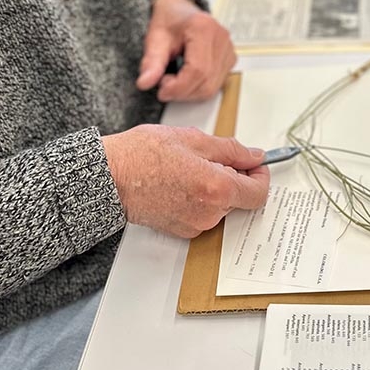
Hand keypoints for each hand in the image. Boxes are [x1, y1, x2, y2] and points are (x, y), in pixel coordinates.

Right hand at [103, 124, 268, 238]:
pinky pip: (204, 214)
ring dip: (215, 187)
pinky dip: (200, 198)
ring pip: (221, 205)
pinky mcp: (181, 230)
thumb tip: (254, 156)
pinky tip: (180, 182)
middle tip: (212, 157)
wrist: (110, 176)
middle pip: (240, 198)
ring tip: (189, 168)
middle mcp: (210, 213)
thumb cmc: (143, 154)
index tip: (254, 163)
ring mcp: (195, 224)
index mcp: (218, 188)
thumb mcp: (194, 139)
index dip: (260, 175)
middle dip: (234, 177)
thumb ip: (231, 150)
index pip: (259, 193)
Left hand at [136, 0, 236, 101]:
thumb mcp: (155, 37)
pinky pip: (216, 84)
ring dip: (189, 92)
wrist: (179, 9)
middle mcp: (221, 38)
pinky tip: (185, 78)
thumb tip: (145, 82)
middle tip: (164, 84)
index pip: (197, 70)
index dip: (179, 87)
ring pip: (212, 87)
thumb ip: (151, 61)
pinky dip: (198, 88)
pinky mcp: (230, 59)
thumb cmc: (169, 20)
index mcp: (203, 28)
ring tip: (173, 79)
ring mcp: (228, 49)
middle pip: (206, 82)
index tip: (162, 90)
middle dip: (182, 92)